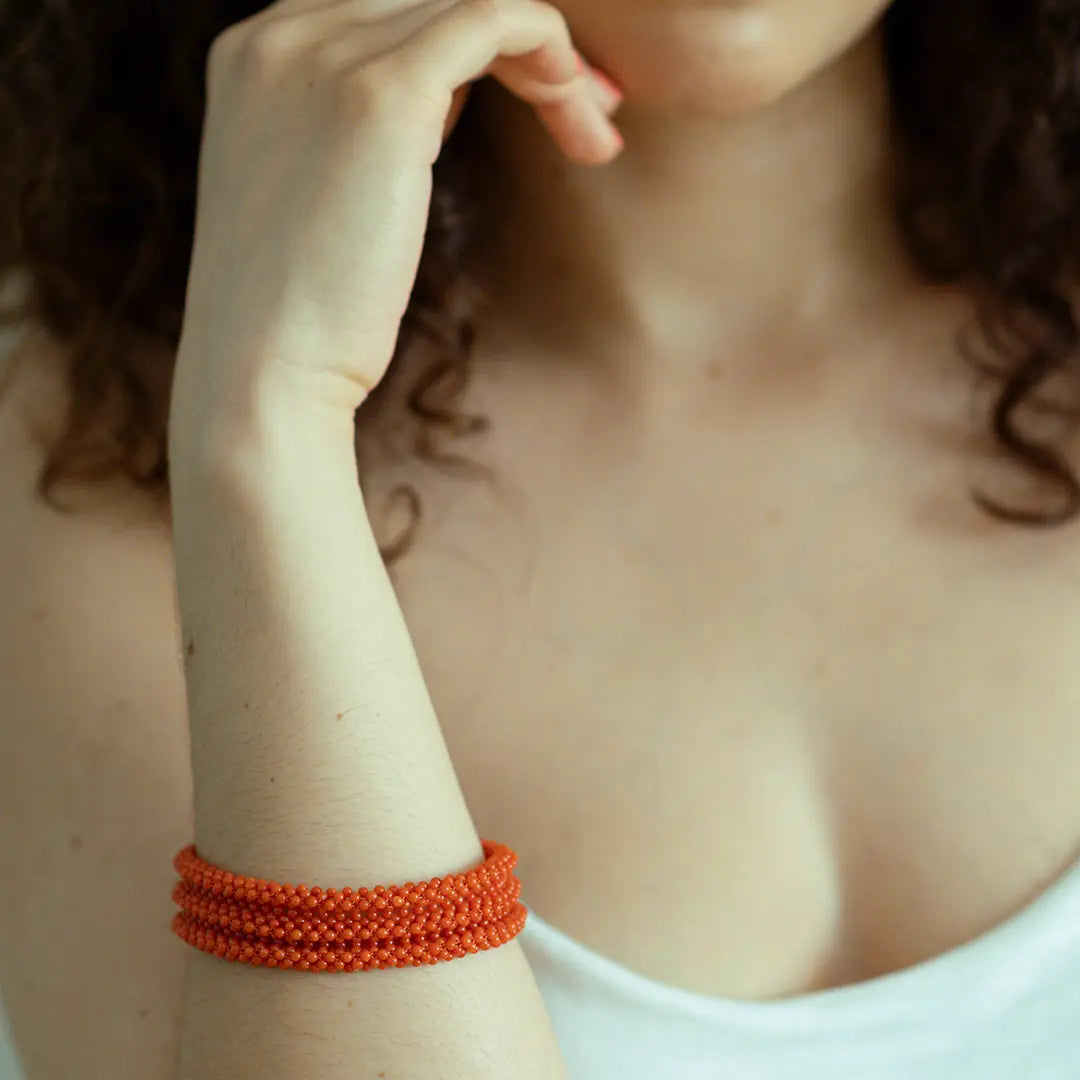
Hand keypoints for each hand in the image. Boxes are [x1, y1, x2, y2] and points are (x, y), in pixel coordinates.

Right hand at [170, 0, 623, 439]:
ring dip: (550, 60)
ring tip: (593, 131)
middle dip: (518, 46)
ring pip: (471, 5)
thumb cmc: (299, 315)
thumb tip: (440, 105)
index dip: (471, 44)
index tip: (533, 98)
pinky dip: (548, 47)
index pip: (387, 7)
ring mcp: (325, 54)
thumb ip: (363, 131)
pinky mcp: (381, 93)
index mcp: (256, 54)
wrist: (263, 374)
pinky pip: (492, 18)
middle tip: (585, 115)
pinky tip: (581, 106)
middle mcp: (281, 33)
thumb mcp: (320, 195)